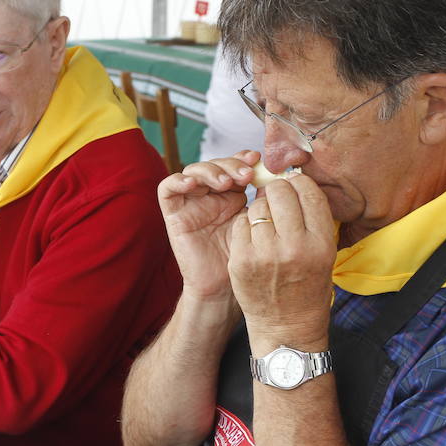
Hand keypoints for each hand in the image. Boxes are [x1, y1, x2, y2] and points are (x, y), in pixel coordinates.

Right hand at [158, 152, 256, 301]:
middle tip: (246, 174)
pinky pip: (167, 188)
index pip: (233, 165)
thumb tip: (277, 176)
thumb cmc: (241, 258)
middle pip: (215, 164)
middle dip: (230, 165)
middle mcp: (210, 195)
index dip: (243, 159)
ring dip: (210, 171)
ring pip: (193, 171)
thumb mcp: (255, 223)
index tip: (257, 161)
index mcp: (230, 194)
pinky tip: (192, 184)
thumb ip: (261, 200)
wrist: (222, 286)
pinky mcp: (173, 213)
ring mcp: (191, 202)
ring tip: (227, 182)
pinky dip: (178, 181)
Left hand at [227, 173, 336, 347]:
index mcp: (321, 243)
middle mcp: (295, 246)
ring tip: (266, 222)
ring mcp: (265, 254)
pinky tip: (253, 236)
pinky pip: (241, 223)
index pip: (308, 192)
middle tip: (276, 198)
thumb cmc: (308, 285)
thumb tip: (292, 180)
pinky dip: (246, 224)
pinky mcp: (242, 260)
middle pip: (280, 192)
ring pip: (257, 206)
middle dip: (276, 190)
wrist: (286, 326)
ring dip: (260, 207)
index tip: (294, 185)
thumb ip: (312, 219)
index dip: (299, 182)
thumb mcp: (324, 252)